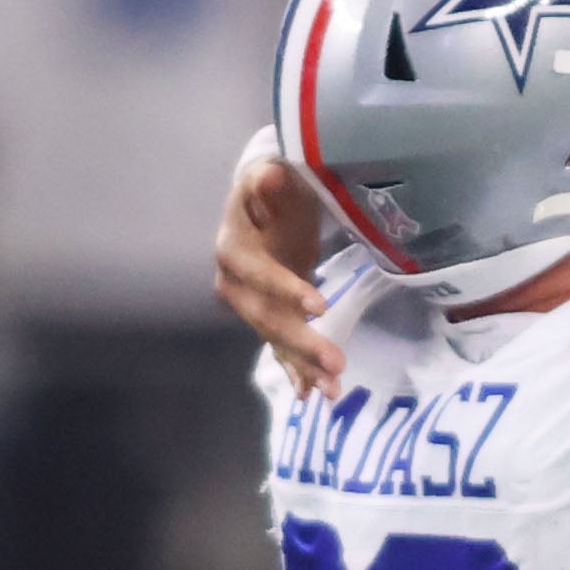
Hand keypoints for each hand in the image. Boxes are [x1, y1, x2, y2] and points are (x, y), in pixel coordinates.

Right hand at [212, 127, 339, 391]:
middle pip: (267, 317)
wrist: (263, 204)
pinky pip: (280, 349)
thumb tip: (268, 177)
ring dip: (303, 366)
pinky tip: (311, 394)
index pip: (260, 273)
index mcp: (233, 249)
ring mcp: (251, 305)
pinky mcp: (268, 317)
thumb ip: (269, 180)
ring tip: (333, 390)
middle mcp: (235, 284)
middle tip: (336, 363)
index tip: (320, 305)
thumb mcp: (271, 174)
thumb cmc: (271, 187)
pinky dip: (295, 371)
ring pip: (276, 339)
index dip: (286, 289)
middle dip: (301, 342)